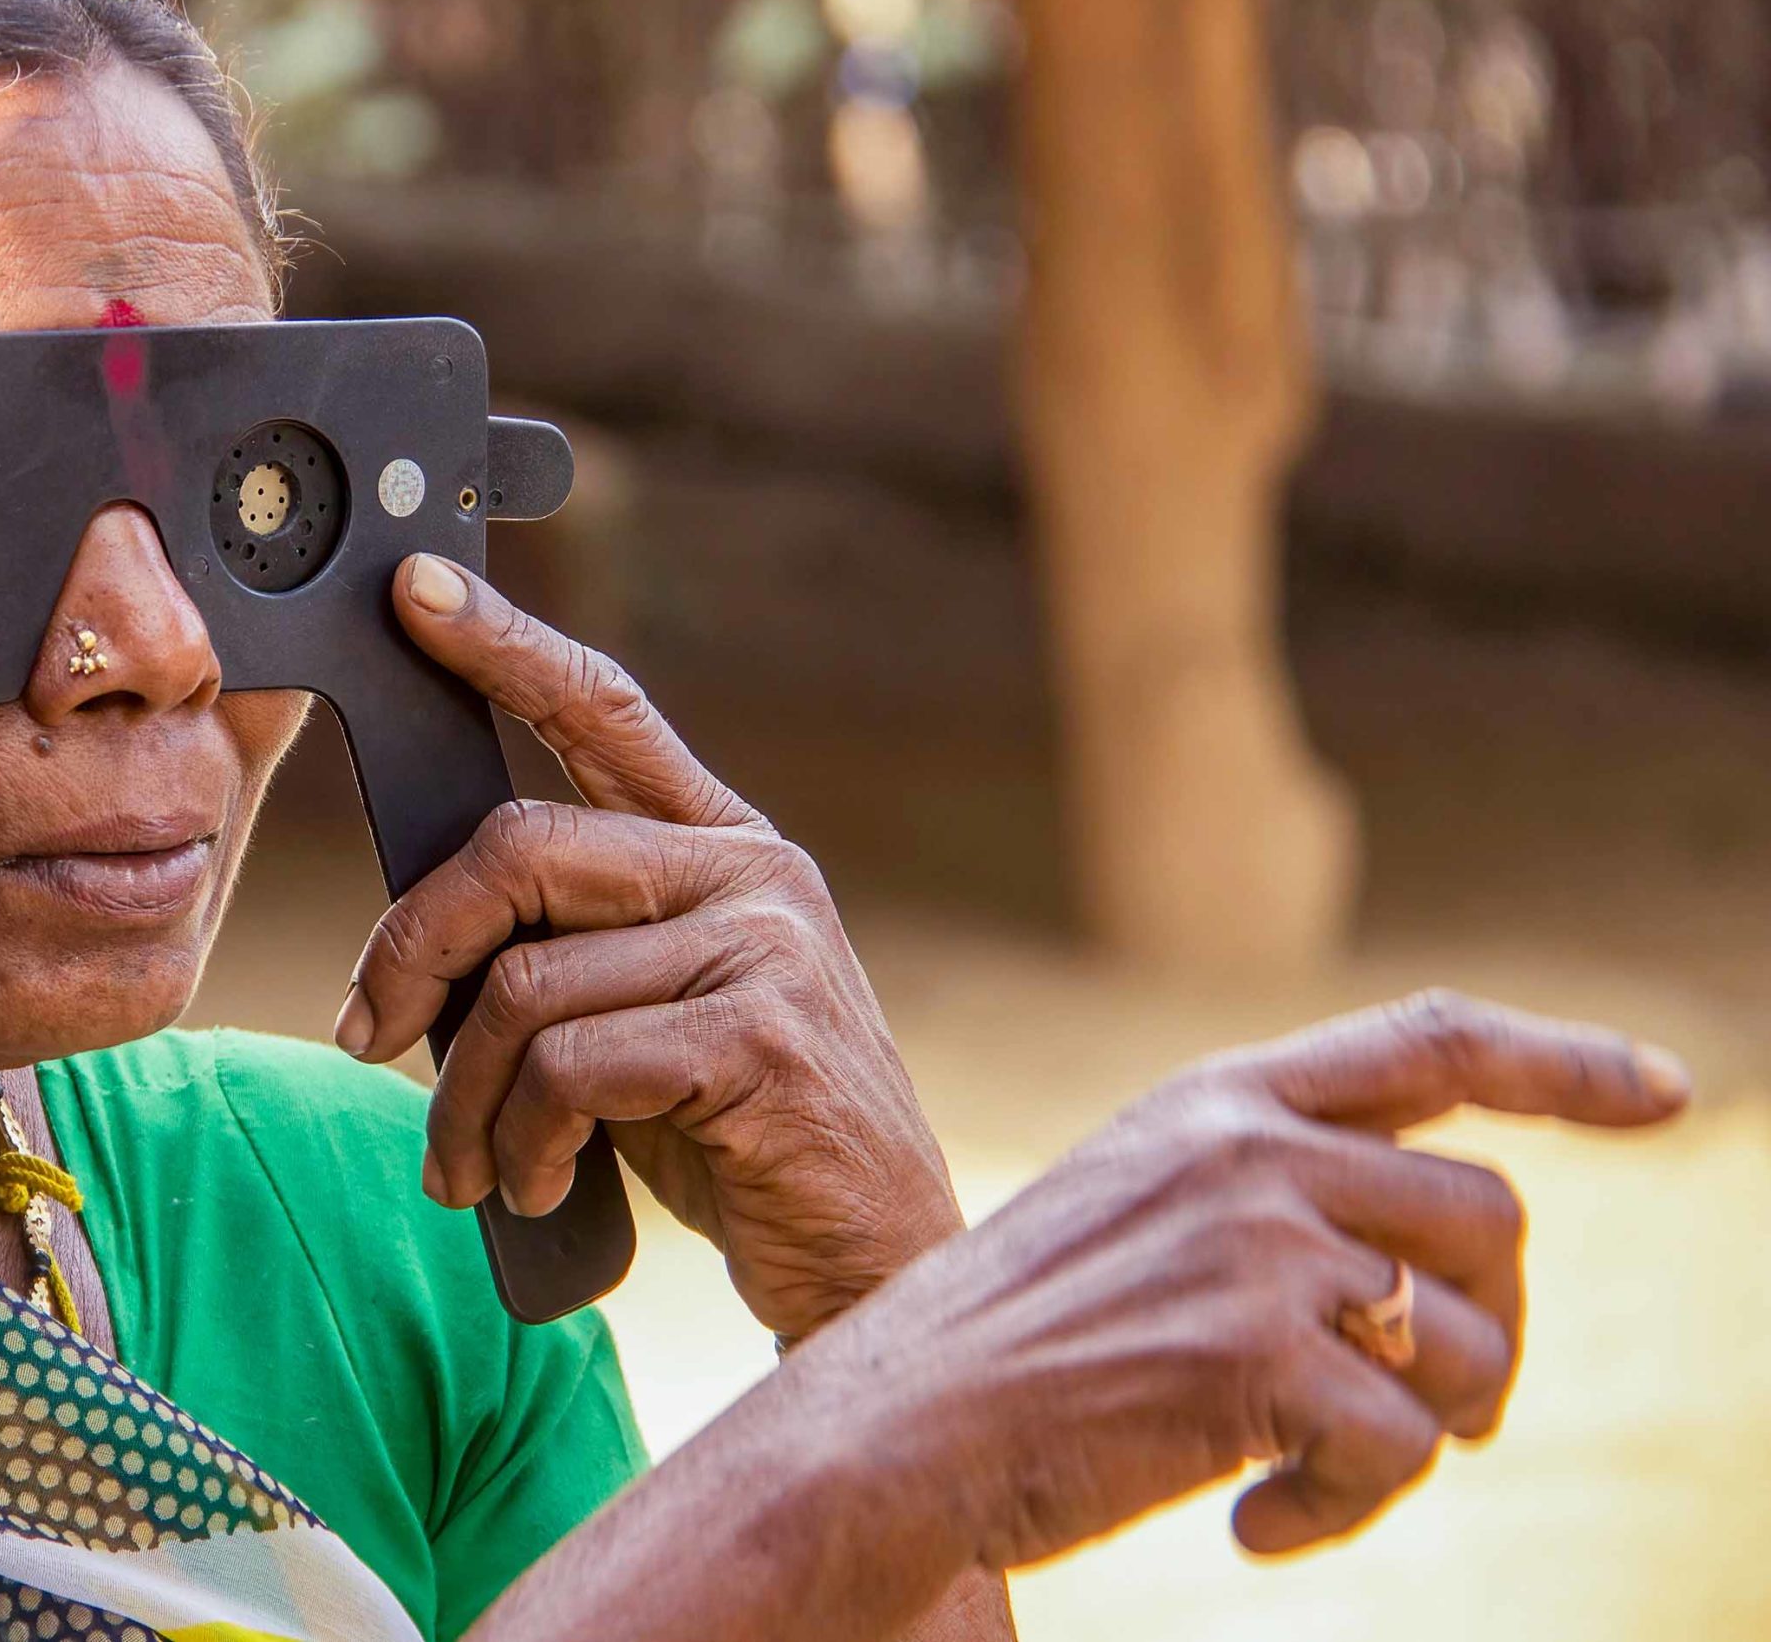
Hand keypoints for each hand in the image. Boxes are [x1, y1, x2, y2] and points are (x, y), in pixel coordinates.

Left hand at [334, 553, 961, 1339]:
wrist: (870, 1259)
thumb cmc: (734, 1137)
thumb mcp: (646, 1018)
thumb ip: (569, 950)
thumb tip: (413, 944)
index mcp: (722, 850)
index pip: (603, 710)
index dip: (502, 644)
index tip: (413, 590)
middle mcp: (752, 877)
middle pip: (521, 847)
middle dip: (413, 946)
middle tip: (368, 1035)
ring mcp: (766, 952)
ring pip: (529, 985)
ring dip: (463, 1098)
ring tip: (468, 1167)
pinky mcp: (761, 1042)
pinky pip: (571, 1067)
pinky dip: (522, 1141)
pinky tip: (532, 1187)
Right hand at [822, 990, 1690, 1566]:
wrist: (898, 1422)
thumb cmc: (1015, 1339)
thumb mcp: (1140, 1210)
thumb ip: (1275, 1189)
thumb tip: (1459, 1263)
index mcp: (1216, 1099)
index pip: (1430, 1038)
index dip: (1562, 1061)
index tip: (1666, 1092)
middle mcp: (1248, 1150)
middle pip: (1486, 1215)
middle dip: (1491, 1324)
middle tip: (1446, 1408)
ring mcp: (1255, 1247)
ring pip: (1469, 1343)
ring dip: (1421, 1434)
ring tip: (1313, 1472)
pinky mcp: (1258, 1358)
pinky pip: (1402, 1451)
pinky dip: (1343, 1510)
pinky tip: (1255, 1525)